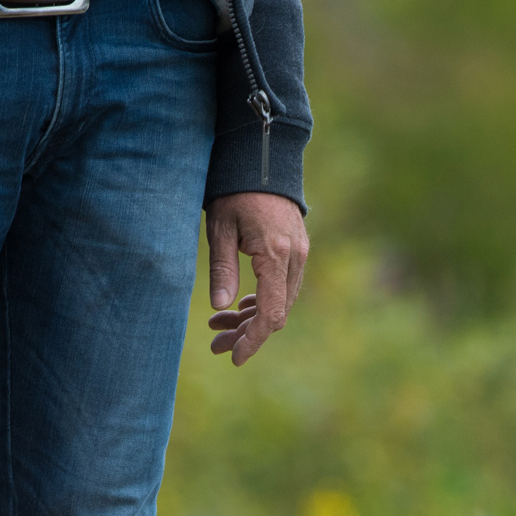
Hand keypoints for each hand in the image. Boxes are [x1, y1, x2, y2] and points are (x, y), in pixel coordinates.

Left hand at [205, 192, 308, 364]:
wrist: (261, 157)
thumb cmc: (234, 189)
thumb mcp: (220, 229)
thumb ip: (221, 271)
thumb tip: (220, 308)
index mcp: (276, 254)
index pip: (270, 313)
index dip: (253, 340)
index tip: (234, 358)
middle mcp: (295, 257)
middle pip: (276, 314)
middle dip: (246, 334)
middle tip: (215, 343)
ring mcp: (300, 254)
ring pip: (280, 303)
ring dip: (251, 319)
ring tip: (218, 326)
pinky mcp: (297, 250)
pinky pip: (282, 288)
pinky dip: (262, 302)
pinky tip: (239, 307)